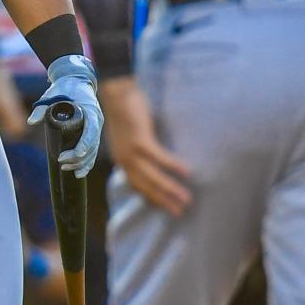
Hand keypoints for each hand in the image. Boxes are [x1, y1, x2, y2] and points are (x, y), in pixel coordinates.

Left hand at [27, 54, 102, 178]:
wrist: (76, 79)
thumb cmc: (65, 87)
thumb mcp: (52, 94)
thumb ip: (42, 107)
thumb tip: (31, 121)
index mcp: (90, 111)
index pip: (91, 132)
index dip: (83, 145)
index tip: (72, 154)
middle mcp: (97, 120)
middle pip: (92, 145)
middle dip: (78, 157)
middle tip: (62, 162)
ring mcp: (97, 126)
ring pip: (93, 150)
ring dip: (82, 162)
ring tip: (67, 169)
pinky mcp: (93, 130)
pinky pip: (93, 149)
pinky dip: (87, 161)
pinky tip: (79, 172)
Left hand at [99, 75, 191, 215]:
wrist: (117, 92)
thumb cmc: (126, 110)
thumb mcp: (129, 135)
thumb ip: (139, 148)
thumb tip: (154, 158)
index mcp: (121, 158)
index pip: (136, 184)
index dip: (150, 197)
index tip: (164, 207)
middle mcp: (123, 158)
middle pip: (144, 185)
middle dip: (162, 200)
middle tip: (179, 212)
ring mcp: (130, 150)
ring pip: (151, 176)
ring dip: (170, 189)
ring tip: (187, 199)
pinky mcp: (139, 139)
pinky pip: (158, 157)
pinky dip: (172, 165)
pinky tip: (187, 172)